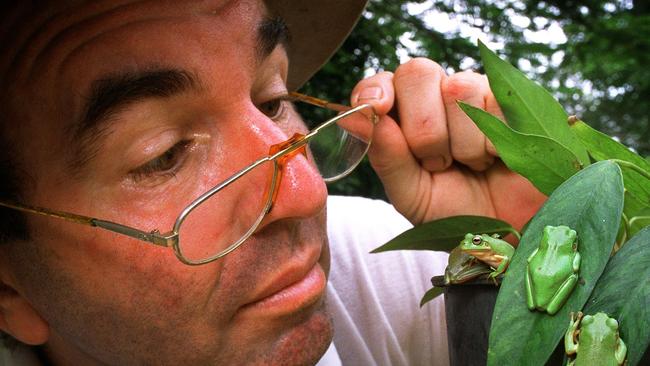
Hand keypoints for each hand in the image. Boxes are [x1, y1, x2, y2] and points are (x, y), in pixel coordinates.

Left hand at [350, 58, 545, 230]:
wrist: (506, 233)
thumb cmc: (453, 212)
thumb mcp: (411, 194)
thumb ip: (386, 156)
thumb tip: (352, 119)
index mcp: (404, 116)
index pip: (382, 82)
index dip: (376, 89)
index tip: (377, 108)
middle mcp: (436, 96)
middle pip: (418, 72)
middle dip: (423, 127)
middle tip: (437, 164)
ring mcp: (476, 94)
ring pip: (457, 88)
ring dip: (461, 142)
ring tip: (470, 165)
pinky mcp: (513, 102)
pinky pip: (495, 103)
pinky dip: (492, 144)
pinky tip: (496, 159)